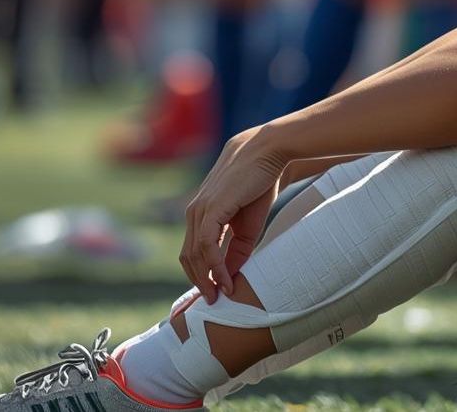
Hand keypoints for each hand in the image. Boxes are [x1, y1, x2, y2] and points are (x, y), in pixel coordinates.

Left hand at [181, 126, 289, 302]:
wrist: (267, 155)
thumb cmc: (259, 187)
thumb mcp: (247, 226)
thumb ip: (236, 250)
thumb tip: (229, 276)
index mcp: (200, 215)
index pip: (192, 252)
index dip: (201, 275)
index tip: (214, 294)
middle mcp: (194, 213)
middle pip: (189, 257)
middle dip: (200, 282)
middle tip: (214, 301)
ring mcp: (199, 210)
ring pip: (195, 254)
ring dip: (207, 278)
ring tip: (222, 294)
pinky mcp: (210, 209)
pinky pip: (206, 245)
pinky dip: (215, 266)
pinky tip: (226, 279)